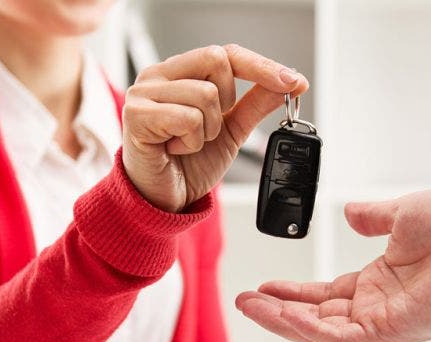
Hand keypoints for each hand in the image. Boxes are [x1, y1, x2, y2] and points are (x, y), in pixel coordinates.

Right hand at [123, 44, 308, 211]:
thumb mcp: (232, 131)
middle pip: (216, 60)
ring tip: (188, 143)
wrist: (163, 199)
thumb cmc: (187, 164)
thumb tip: (290, 83)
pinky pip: (187, 118)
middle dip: (226, 102)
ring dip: (208, 130)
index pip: (227, 53)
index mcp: (180, 73)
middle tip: (210, 129)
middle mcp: (159, 75)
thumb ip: (256, 104)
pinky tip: (175, 149)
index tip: (294, 82)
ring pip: (205, 94)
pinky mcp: (136, 114)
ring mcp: (144, 92)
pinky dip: (191, 141)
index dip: (262, 66)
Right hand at [236, 188, 430, 341]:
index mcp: (382, 282)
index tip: (264, 285)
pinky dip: (309, 327)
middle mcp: (380, 305)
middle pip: (318, 317)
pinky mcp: (392, 328)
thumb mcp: (404, 213)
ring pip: (322, 331)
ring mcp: (385, 320)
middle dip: (278, 310)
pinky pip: (342, 336)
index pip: (327, 295)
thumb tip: (350, 212)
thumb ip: (373, 217)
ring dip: (284, 320)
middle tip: (245, 301)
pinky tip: (282, 312)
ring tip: (250, 307)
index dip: (293, 292)